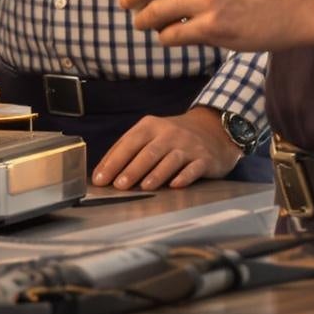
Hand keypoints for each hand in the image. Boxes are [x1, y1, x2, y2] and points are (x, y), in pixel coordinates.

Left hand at [94, 108, 244, 189]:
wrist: (213, 130)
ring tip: (144, 187)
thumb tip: (102, 172)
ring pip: (170, 159)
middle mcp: (169, 134)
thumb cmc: (172, 137)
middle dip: (132, 169)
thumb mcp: (150, 135)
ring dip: (156, 174)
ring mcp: (188, 146)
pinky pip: (193, 168)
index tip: (100, 179)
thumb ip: (127, 150)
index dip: (113, 162)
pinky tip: (175, 184)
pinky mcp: (204, 159)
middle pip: (148, 152)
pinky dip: (184, 176)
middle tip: (118, 186)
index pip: (128, 143)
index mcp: (150, 126)